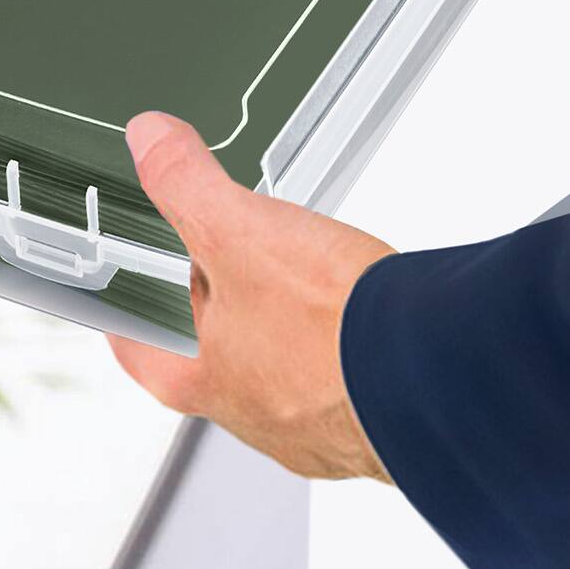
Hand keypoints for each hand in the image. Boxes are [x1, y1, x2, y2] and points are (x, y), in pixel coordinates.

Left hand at [105, 110, 395, 482]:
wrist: (447, 377)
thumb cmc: (336, 330)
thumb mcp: (239, 230)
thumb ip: (185, 181)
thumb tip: (149, 141)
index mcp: (208, 381)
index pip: (145, 356)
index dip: (130, 323)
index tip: (122, 306)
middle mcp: (261, 417)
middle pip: (215, 356)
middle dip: (217, 305)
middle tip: (220, 262)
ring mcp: (322, 427)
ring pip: (281, 366)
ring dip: (283, 321)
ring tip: (294, 275)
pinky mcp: (375, 419)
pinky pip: (341, 376)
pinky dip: (338, 340)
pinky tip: (353, 309)